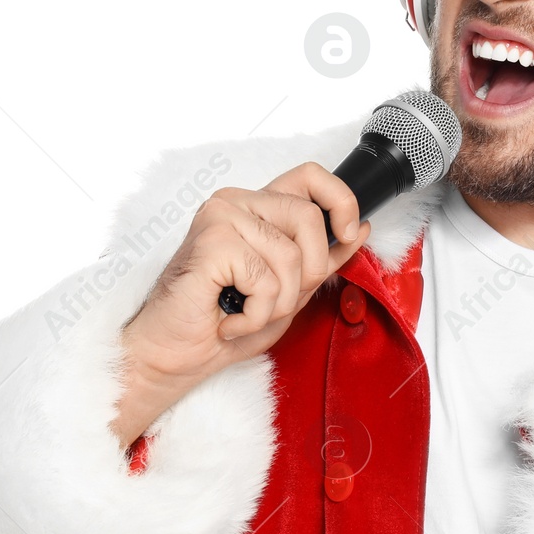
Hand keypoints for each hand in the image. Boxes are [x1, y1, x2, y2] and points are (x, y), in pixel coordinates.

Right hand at [110, 163, 371, 448]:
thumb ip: (322, 258)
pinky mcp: (212, 241)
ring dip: (277, 303)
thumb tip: (360, 228)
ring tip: (244, 313)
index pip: (309, 176)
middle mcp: (237, 203)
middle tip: (272, 300)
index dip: (340, 200)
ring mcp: (221, 217)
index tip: (347, 233)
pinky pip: (266, 279)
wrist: (173, 357)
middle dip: (306, 274)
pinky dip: (255, 314)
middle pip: (309, 217)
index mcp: (256, 208)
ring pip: (291, 256)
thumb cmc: (222, 324)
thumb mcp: (289, 290)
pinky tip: (229, 319)